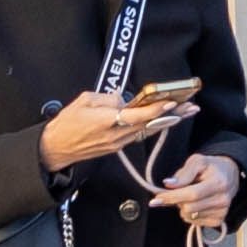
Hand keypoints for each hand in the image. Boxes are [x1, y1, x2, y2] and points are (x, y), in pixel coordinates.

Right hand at [39, 90, 172, 170]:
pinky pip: (138, 135)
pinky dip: (152, 127)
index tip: (172, 102)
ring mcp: (117, 143)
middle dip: (173, 115)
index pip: (138, 115)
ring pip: (147, 131)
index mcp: (107, 121)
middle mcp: (116, 135)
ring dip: (167, 121)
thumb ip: (107, 98)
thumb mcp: (84, 100)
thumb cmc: (66, 123)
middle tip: (192, 107)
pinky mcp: (115, 147)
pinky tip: (164, 121)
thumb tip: (123, 100)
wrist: (54, 149)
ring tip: (185, 112)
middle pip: (150, 124)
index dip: (156, 109)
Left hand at [158, 151, 240, 229]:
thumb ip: (183, 173)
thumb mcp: (197, 161)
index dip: (172, 197)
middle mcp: (223, 199)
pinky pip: (195, 223)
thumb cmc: (210, 167)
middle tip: (177, 192)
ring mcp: (223, 212)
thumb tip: (168, 184)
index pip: (191, 194)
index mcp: (218, 182)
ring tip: (190, 196)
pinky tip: (196, 204)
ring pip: (190, 217)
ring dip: (183, 208)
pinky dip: (191, 215)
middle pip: (189, 208)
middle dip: (177, 201)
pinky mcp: (219, 220)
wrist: (230, 175)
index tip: (156, 198)